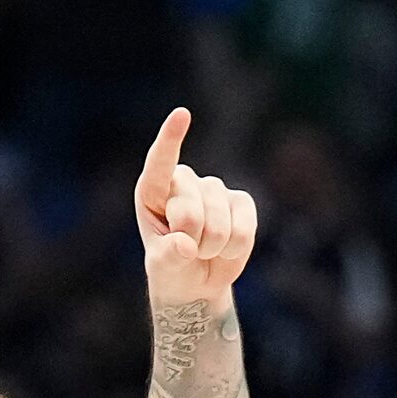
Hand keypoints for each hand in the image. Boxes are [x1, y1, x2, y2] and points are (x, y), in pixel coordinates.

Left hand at [134, 109, 257, 305]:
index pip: (159, 164)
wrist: (195, 283)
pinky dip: (234, 247)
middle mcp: (183, 183)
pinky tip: (224, 249)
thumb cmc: (170, 268)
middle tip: (185, 250)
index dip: (170, 140)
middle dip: (187, 240)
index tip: (181, 114)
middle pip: (188, 210)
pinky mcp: (241, 202)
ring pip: (217, 223)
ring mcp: (214, 189)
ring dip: (210, 247)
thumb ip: (166, 256)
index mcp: (153, 192)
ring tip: (202, 250)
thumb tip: (184, 245)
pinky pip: (243, 228)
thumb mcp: (161, 268)